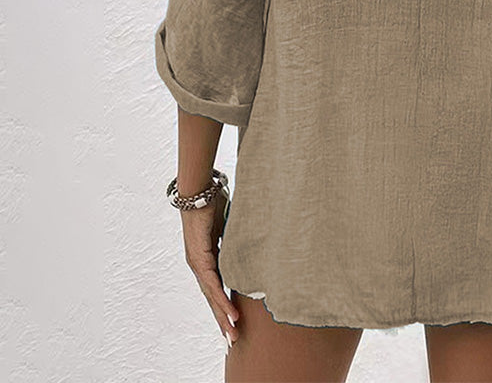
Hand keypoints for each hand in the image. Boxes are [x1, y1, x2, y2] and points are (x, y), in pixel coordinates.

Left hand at [181, 193, 238, 351]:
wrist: (199, 190)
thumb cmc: (214, 202)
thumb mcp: (230, 226)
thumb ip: (237, 239)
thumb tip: (255, 243)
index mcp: (207, 258)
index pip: (217, 288)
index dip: (224, 306)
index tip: (234, 323)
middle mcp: (200, 264)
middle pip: (212, 298)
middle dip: (223, 320)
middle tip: (232, 340)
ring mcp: (197, 262)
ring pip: (211, 295)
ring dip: (222, 316)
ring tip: (233, 333)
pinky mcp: (198, 258)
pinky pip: (211, 283)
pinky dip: (220, 299)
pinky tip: (228, 313)